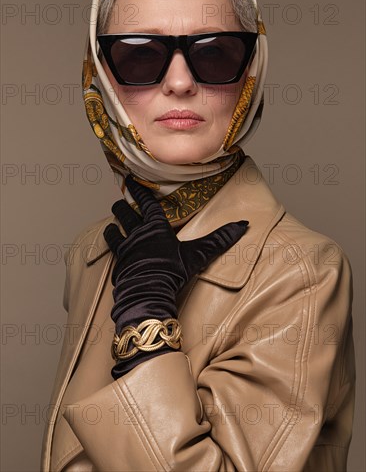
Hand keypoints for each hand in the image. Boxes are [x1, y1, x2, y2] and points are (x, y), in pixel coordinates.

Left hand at [104, 176, 247, 376]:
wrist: (149, 291)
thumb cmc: (173, 271)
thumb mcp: (199, 254)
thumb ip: (220, 240)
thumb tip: (243, 225)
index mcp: (157, 228)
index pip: (147, 204)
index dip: (139, 191)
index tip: (130, 180)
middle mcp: (139, 234)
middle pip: (127, 215)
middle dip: (122, 206)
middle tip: (118, 200)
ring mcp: (126, 249)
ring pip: (115, 231)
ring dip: (113, 226)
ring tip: (111, 223)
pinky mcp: (119, 264)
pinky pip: (111, 251)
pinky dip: (110, 247)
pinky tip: (109, 248)